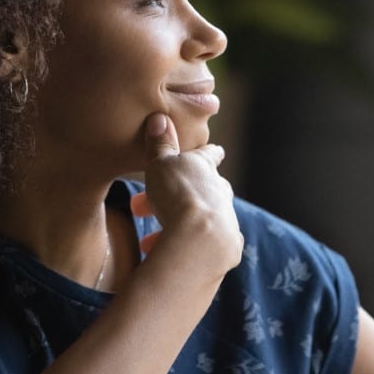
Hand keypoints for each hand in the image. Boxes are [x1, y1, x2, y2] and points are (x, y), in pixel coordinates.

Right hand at [130, 113, 242, 278]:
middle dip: (179, 197)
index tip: (215, 152)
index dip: (209, 154)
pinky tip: (164, 255)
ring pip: (201, 220)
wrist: (200, 242)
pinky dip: (183, 248)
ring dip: (177, 225)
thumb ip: (160, 145)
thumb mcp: (161, 165)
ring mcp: (226, 222)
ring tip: (149, 238)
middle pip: (204, 190)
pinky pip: (201, 246)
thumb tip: (160, 118)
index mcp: (206, 170)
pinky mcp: (225, 250)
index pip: (209, 156)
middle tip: (148, 206)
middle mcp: (220, 194)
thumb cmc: (178, 195)